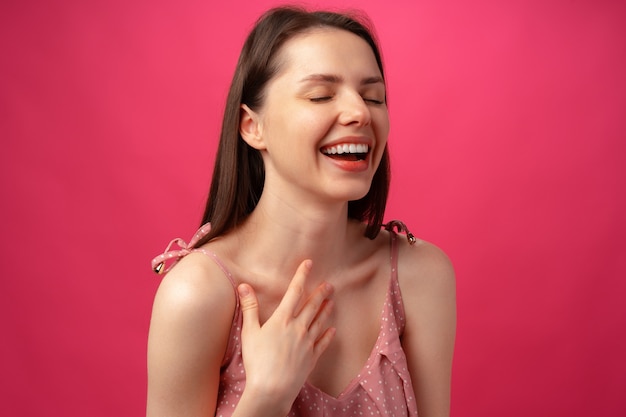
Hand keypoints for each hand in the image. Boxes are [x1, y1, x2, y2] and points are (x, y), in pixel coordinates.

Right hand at [237, 260, 334, 411]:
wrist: (272, 388)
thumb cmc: (257, 361)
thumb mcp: (249, 332)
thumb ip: (249, 308)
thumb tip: (244, 285)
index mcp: (282, 319)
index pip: (294, 292)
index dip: (302, 275)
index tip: (309, 263)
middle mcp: (298, 328)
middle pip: (311, 305)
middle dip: (320, 293)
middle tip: (329, 284)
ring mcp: (307, 343)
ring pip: (319, 322)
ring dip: (326, 310)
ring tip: (331, 302)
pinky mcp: (311, 358)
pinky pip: (322, 343)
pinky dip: (328, 335)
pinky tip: (332, 330)